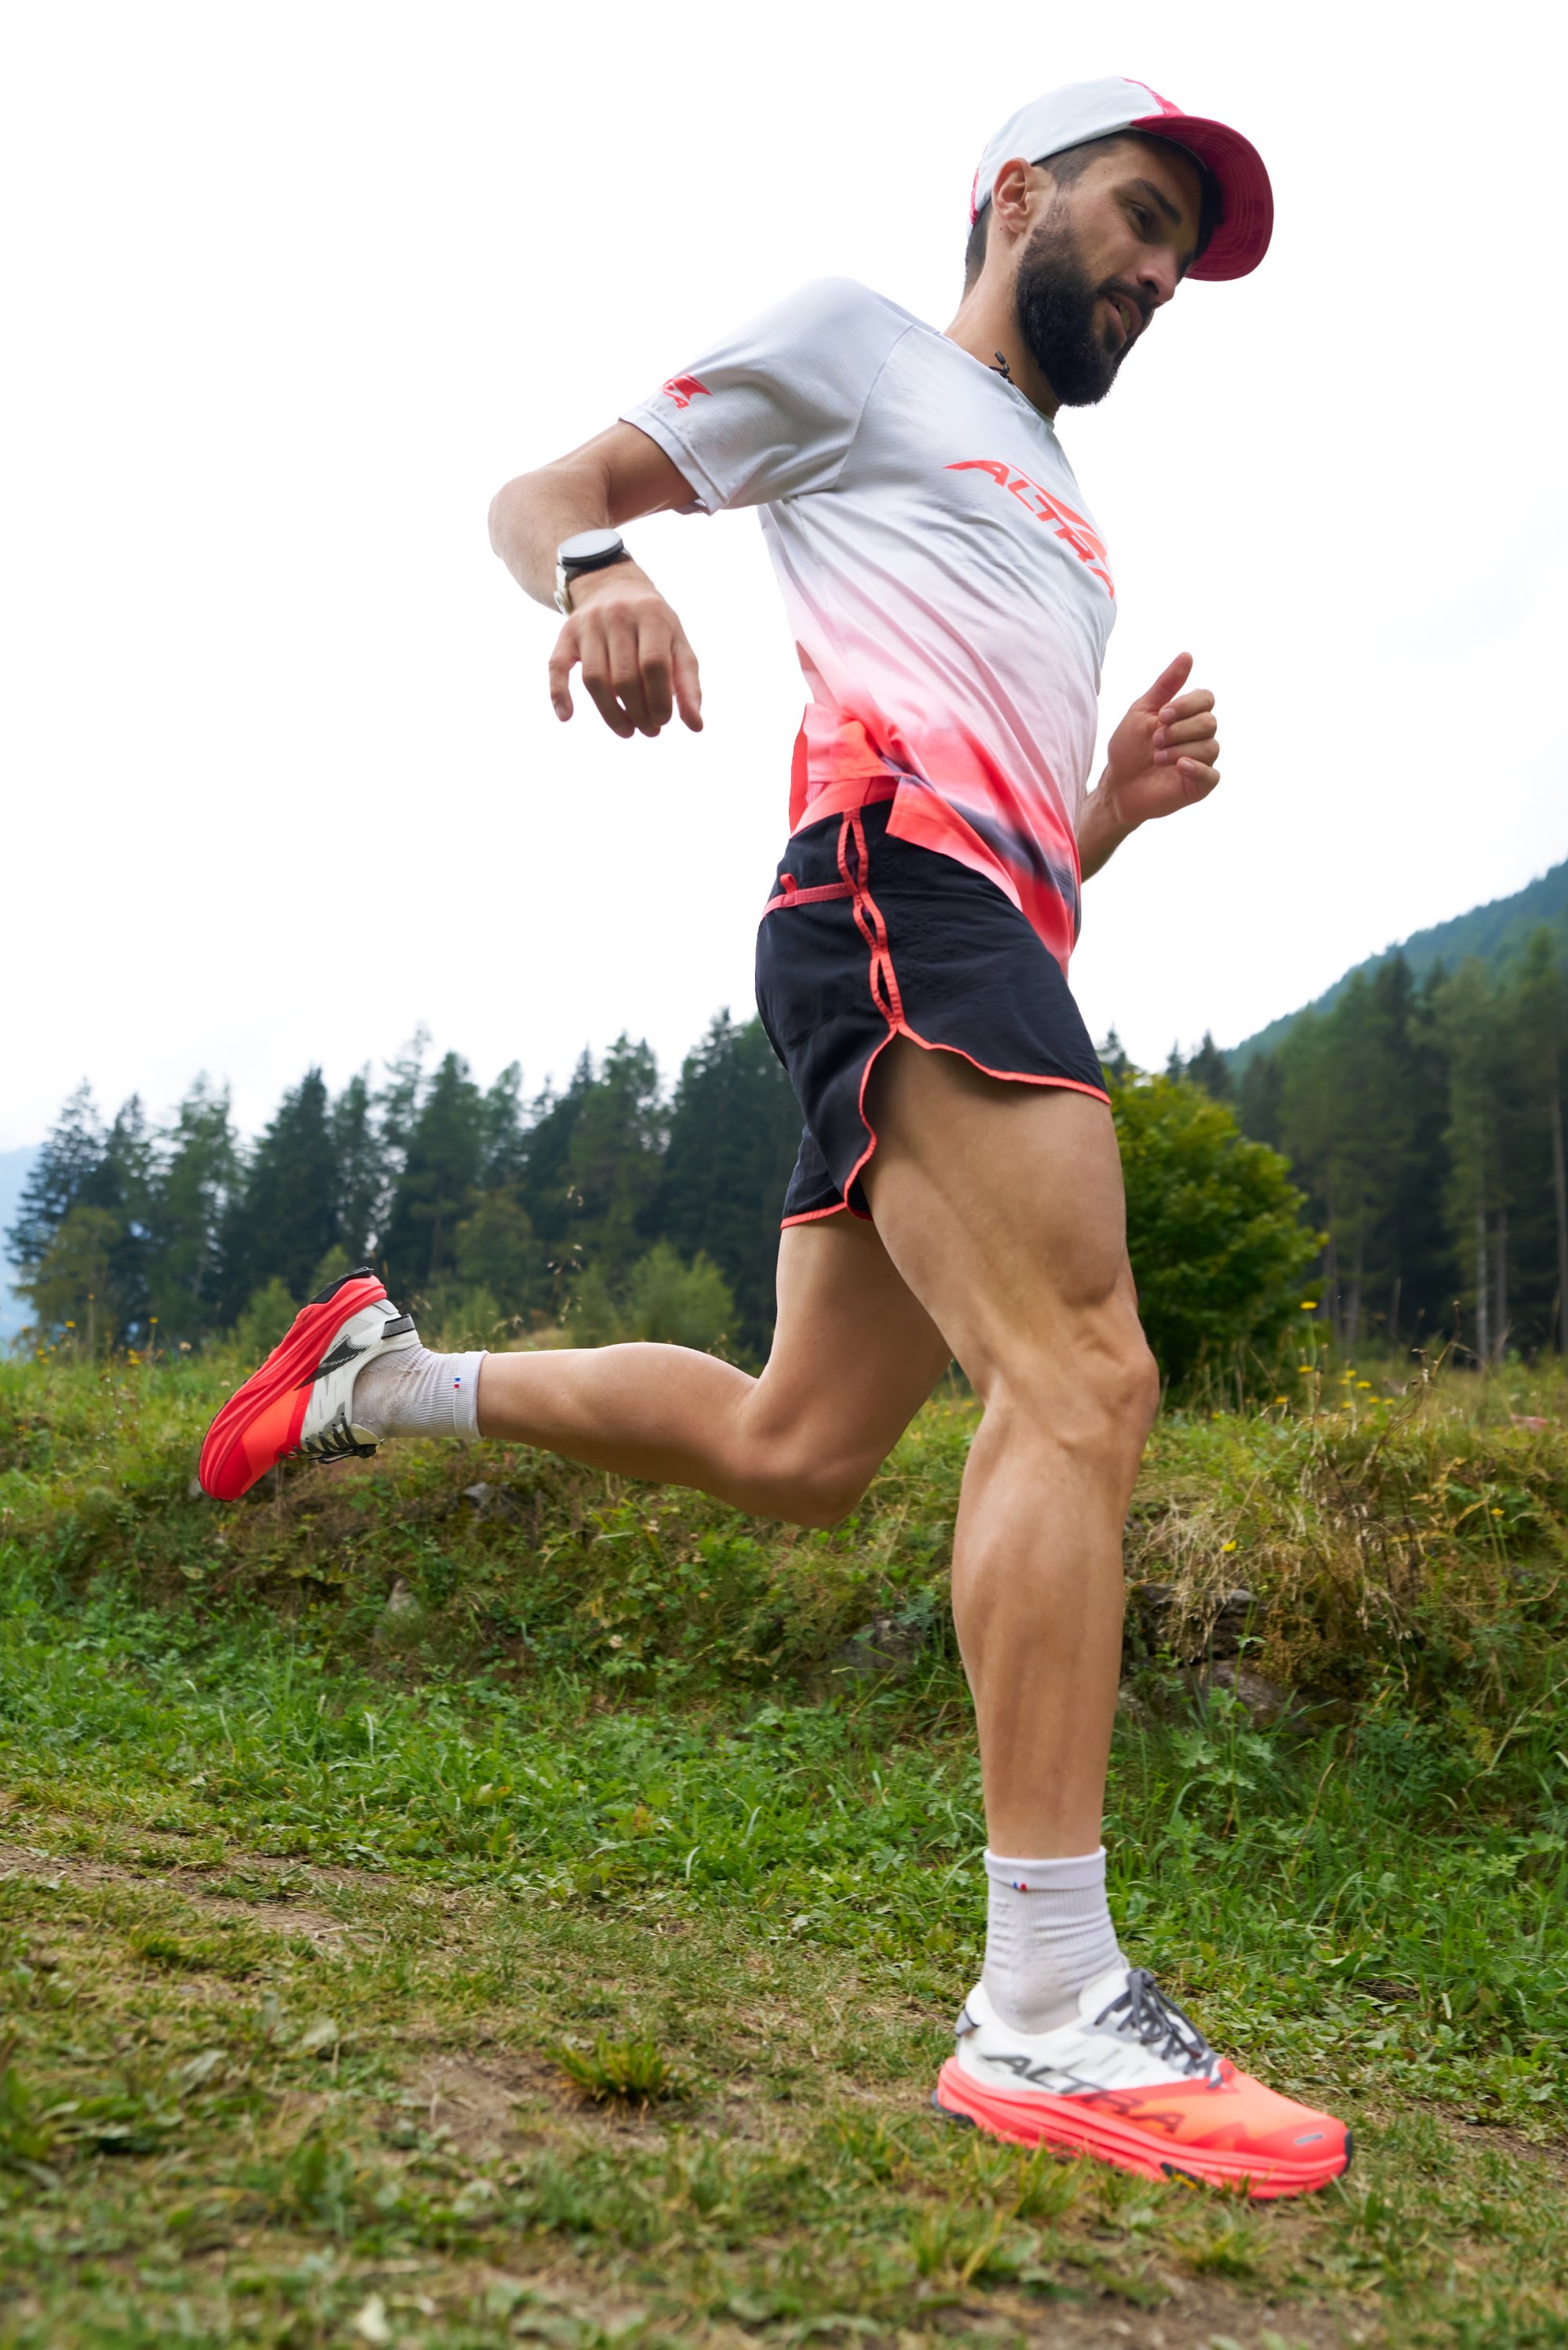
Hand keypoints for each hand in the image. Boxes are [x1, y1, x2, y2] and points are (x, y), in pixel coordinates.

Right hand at [547, 562, 702, 738]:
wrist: (614, 586)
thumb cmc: (655, 627)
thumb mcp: (678, 646)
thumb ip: (688, 685)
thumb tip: (696, 726)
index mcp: (651, 615)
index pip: (654, 666)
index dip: (659, 701)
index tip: (663, 722)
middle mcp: (617, 615)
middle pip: (624, 677)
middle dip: (638, 713)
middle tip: (648, 730)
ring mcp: (588, 623)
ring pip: (594, 679)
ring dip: (610, 714)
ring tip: (627, 730)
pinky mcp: (566, 634)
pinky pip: (557, 667)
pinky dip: (558, 694)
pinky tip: (566, 716)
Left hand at [1100, 651, 1219, 829]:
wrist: (1116, 786)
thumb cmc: (1128, 748)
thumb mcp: (1142, 711)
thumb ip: (1166, 685)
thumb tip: (1187, 656)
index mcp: (1188, 716)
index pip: (1206, 699)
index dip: (1187, 705)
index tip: (1162, 715)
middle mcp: (1199, 737)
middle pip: (1209, 722)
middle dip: (1179, 730)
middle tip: (1155, 740)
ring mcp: (1202, 761)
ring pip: (1211, 747)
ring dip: (1179, 749)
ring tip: (1157, 757)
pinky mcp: (1200, 785)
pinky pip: (1213, 775)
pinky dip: (1196, 768)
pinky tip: (1179, 766)